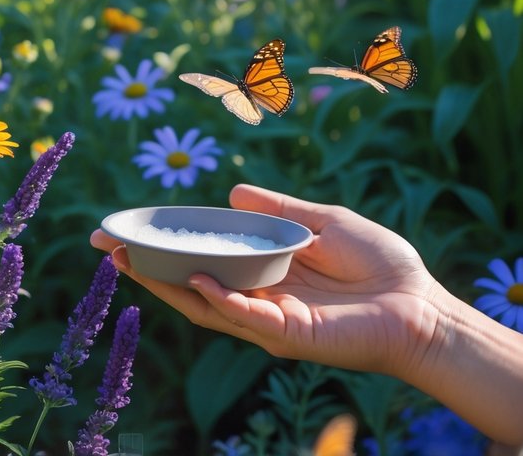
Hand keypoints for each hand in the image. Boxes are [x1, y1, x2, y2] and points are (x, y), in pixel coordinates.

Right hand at [91, 182, 441, 379]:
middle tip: (106, 244)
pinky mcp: (290, 335)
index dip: (167, 244)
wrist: (421, 304)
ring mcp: (270, 320)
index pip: (204, 258)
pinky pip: (246, 317)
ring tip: (129, 260)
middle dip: (147, 267)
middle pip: (190, 285)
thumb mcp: (321, 222)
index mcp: (263, 271)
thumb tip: (230, 192)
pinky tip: (198, 279)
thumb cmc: (379, 264)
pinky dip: (220, 299)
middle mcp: (258, 298)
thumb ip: (276, 210)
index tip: (130, 226)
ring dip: (167, 284)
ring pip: (206, 305)